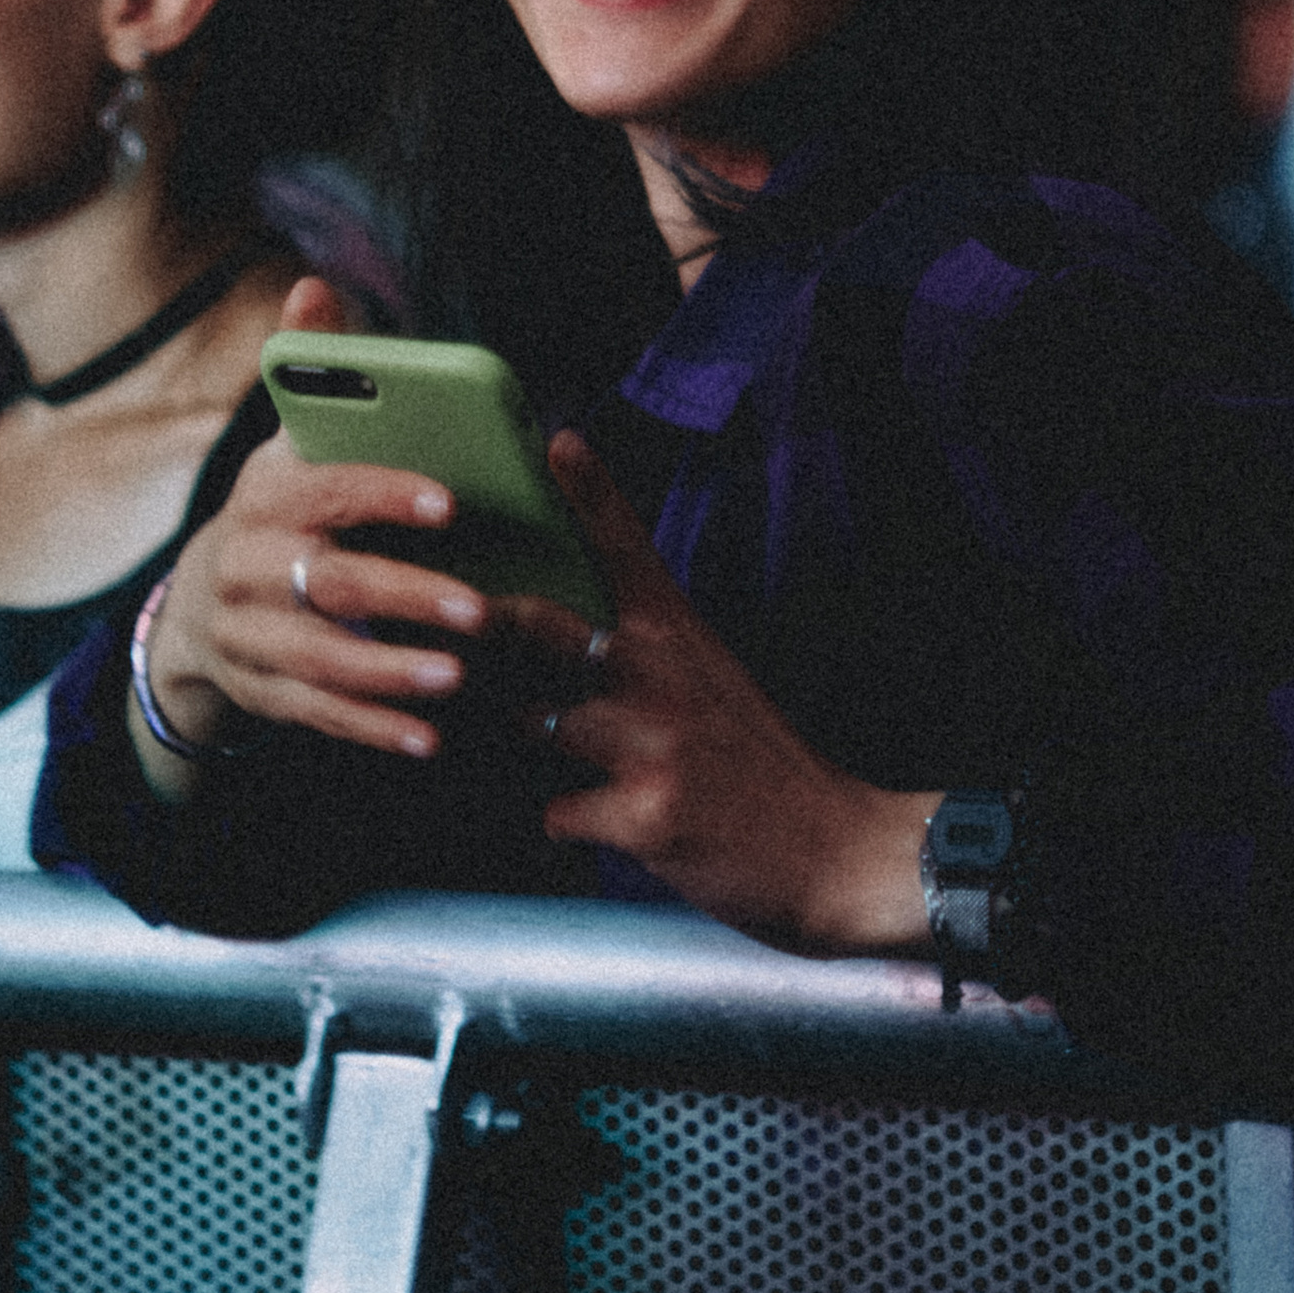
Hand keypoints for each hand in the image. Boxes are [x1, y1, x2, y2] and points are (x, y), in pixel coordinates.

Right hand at [129, 276, 502, 794]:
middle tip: (481, 610)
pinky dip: (373, 729)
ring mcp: (250, 637)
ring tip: (459, 680)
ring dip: (392, 673)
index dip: (385, 495)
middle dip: (407, 597)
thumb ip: (311, 372)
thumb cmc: (277, 511)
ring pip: (322, 659)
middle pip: (329, 584)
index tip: (451, 501)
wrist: (196, 609)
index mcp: (266, 496)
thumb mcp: (286, 443)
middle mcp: (249, 567)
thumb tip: (314, 287)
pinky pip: (318, 715)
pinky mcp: (263, 693)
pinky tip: (429, 739)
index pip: (327, 491)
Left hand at [512, 433, 938, 955]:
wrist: (837, 851)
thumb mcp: (715, 683)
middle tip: (457, 630)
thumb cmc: (762, 766)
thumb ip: (649, 656)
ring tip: (527, 746)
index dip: (592, 490)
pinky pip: (557, 812)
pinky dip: (561, 821)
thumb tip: (575, 642)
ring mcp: (654, 746)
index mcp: (683, 638)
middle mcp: (665, 679)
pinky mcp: (645, 815)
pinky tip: (586, 824)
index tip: (561, 441)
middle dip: (491, 627)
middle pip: (546, 627)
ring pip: (536, 721)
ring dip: (519, 737)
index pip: (630, 548)